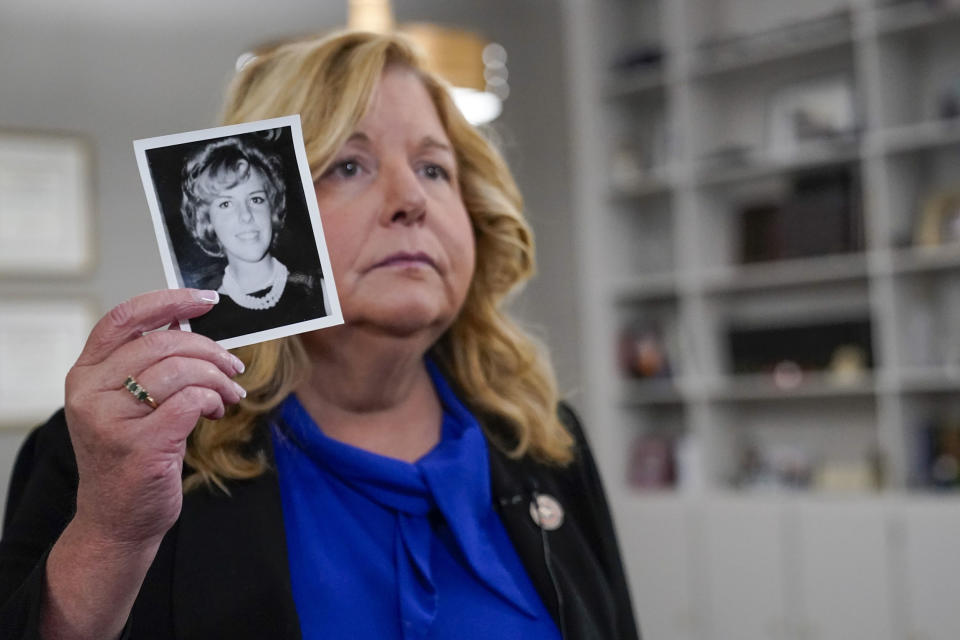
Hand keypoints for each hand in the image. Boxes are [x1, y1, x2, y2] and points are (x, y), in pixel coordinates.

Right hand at [63, 288, 245, 547]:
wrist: (118, 520)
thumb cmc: (131, 456)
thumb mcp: (127, 404)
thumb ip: (148, 367)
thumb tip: (193, 327)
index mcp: (85, 375)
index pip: (124, 319)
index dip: (168, 302)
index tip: (206, 300)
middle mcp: (91, 393)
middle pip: (163, 344)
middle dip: (209, 351)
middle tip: (233, 368)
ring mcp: (112, 420)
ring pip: (181, 371)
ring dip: (217, 379)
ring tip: (227, 396)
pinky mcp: (140, 445)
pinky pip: (191, 401)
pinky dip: (213, 400)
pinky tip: (215, 412)